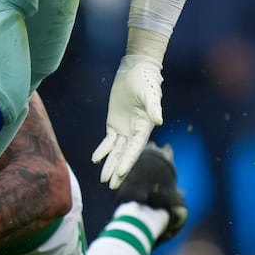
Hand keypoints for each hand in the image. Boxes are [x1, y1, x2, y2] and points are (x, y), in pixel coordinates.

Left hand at [92, 54, 162, 187]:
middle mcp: (135, 131)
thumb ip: (153, 107)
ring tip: (104, 180)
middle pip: (125, 155)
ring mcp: (124, 129)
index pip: (135, 148)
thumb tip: (158, 121)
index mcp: (144, 127)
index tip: (119, 173)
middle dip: (118, 170)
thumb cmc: (145, 80)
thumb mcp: (149, 92)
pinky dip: (103, 150)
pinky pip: (108, 141)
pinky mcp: (114, 123)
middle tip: (111, 186)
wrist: (135, 69)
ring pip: (116, 151)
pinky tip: (96, 160)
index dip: (127, 161)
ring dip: (110, 164)